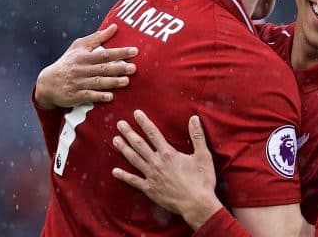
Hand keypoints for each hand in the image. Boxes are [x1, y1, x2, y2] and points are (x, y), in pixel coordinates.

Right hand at [34, 24, 138, 108]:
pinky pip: (88, 96)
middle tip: (134, 68)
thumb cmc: (68, 62)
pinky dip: (99, 96)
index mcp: (83, 57)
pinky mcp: (75, 96)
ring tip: (126, 81)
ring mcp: (78, 83)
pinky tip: (110, 97)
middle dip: (119, 68)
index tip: (135, 51)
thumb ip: (97, 37)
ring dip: (112, 82)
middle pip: (103, 68)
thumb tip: (115, 26)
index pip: (104, 54)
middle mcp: (81, 69)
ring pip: (97, 82)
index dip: (120, 52)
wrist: (47, 83)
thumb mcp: (79, 47)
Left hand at [112, 110, 222, 230]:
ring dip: (124, 149)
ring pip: (134, 159)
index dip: (144, 122)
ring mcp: (151, 176)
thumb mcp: (203, 155)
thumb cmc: (202, 180)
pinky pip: (134, 181)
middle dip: (129, 133)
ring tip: (115, 140)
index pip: (154, 134)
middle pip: (140, 144)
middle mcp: (157, 163)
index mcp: (168, 153)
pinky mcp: (149, 189)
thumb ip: (197, 136)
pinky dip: (124, 176)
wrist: (196, 204)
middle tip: (119, 124)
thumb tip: (194, 118)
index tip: (136, 113)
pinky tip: (114, 171)